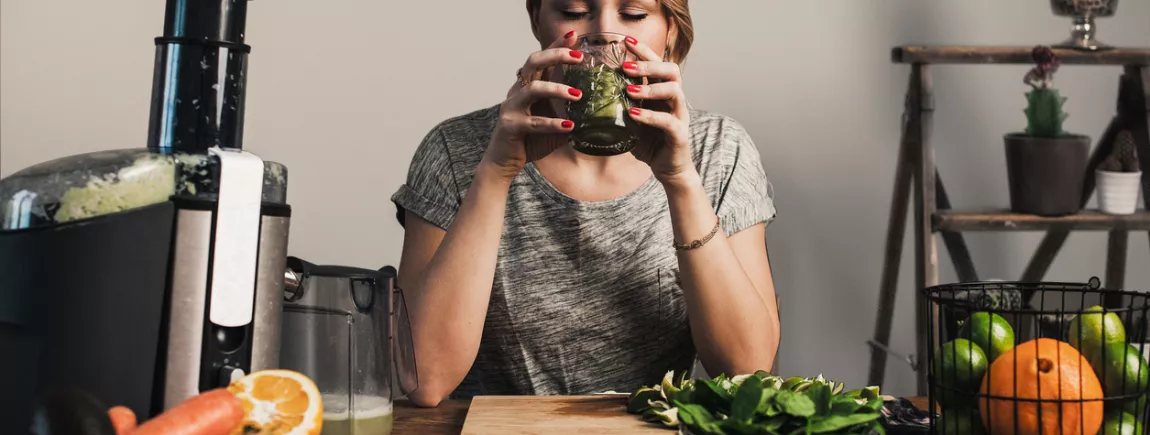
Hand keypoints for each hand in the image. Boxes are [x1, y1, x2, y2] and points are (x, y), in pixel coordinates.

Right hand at [482, 31, 584, 179]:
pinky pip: (533, 122)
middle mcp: (517, 91)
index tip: (574, 35)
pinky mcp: (510, 126)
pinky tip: (569, 127)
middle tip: (579, 57)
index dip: (556, 47)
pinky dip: (553, 124)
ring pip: (533, 89)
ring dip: (557, 89)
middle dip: (556, 56)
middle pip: (534, 63)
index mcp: (528, 87)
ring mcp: (511, 107)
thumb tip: (598, 109)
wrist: (504, 162)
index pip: (542, 60)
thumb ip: (568, 112)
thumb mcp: (553, 121)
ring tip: (579, 95)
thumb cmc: (530, 140)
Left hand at [621, 36, 695, 185]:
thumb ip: (617, 105)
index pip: (656, 63)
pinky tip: (634, 115)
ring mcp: (679, 116)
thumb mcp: (630, 119)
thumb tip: (588, 92)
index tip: (625, 40)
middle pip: (671, 70)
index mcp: (662, 92)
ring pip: (674, 91)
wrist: (668, 169)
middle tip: (625, 66)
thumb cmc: (648, 141)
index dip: (643, 51)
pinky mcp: (680, 134)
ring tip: (629, 90)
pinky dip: (651, 116)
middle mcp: (674, 100)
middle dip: (648, 64)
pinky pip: (669, 121)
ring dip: (650, 88)